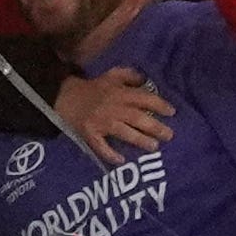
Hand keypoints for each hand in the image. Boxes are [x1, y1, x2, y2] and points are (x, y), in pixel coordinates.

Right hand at [57, 67, 174, 162]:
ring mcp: (101, 122)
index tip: (172, 112)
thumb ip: (129, 76)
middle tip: (169, 135)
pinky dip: (110, 154)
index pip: (143, 98)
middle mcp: (113, 108)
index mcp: (119, 93)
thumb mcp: (111, 75)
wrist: (63, 97)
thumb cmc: (92, 88)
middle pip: (137, 118)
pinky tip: (121, 160)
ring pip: (124, 132)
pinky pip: (100, 146)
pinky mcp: (90, 133)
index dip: (159, 104)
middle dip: (155, 127)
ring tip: (154, 147)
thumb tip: (146, 79)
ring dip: (140, 140)